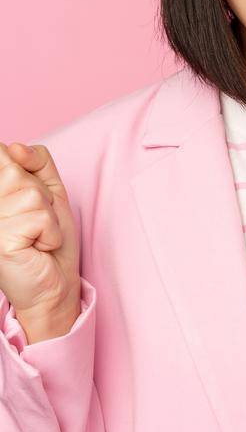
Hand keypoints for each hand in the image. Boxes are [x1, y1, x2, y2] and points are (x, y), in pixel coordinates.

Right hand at [0, 142, 81, 342]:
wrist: (54, 283)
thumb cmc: (49, 238)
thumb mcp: (50, 191)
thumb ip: (36, 162)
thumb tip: (13, 147)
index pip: (4, 153)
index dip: (27, 171)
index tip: (29, 200)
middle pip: (19, 173)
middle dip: (41, 196)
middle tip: (37, 223)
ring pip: (31, 195)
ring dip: (47, 217)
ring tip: (37, 236)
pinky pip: (39, 218)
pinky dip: (49, 233)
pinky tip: (38, 248)